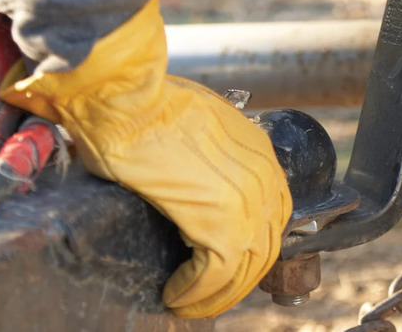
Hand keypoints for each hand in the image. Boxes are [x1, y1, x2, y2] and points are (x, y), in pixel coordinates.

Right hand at [1, 0, 291, 317]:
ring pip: (246, 267)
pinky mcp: (220, 222)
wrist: (129, 99)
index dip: (252, 247)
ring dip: (217, 293)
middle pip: (265, 245)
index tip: (228, 265)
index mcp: (261, 155)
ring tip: (190, 302)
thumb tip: (194, 181)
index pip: (272, 215)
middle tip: (209, 293)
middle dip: (238, 278)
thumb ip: (208, 159)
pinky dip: (196, 292)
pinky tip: (176, 296)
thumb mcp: (195, 130)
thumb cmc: (146, 109)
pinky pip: (217, 273)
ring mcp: (247, 202)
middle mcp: (264, 179)